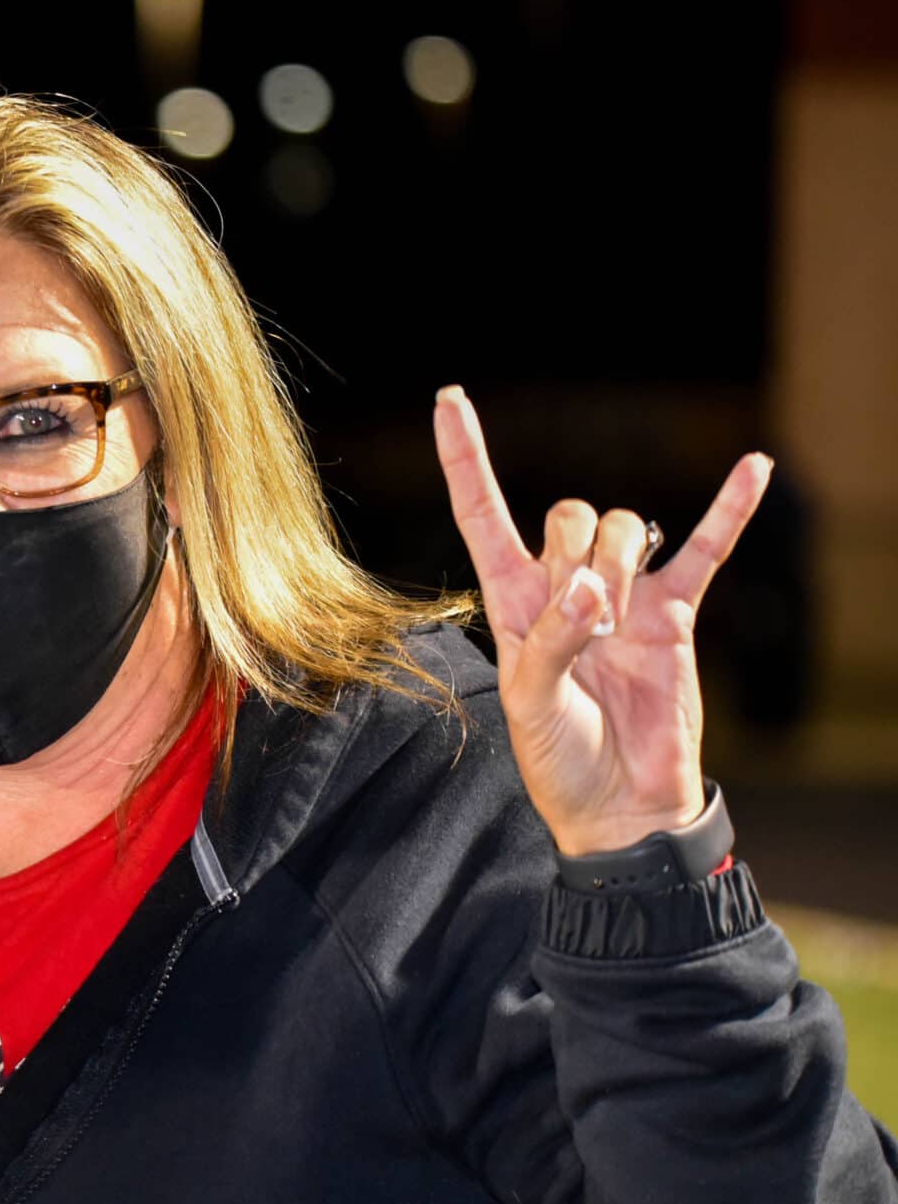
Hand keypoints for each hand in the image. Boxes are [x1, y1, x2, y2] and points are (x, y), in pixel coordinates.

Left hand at [433, 387, 770, 856]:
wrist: (618, 804)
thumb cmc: (557, 757)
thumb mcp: (528, 704)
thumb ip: (549, 642)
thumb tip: (593, 591)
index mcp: (508, 600)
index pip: (481, 511)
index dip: (465, 457)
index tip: (449, 400)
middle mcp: (562, 586)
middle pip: (566, 515)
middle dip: (572, 553)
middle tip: (582, 620)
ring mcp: (624, 595)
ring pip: (624, 526)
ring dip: (619, 564)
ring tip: (617, 625)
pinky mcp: (676, 614)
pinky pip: (706, 549)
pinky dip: (729, 510)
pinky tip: (754, 467)